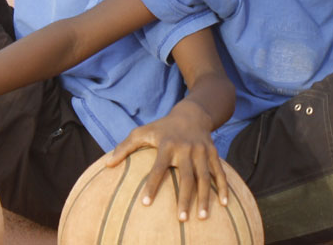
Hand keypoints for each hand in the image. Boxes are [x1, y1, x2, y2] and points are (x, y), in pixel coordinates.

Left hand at [105, 101, 227, 221]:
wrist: (192, 114)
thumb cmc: (162, 127)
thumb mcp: (142, 132)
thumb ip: (124, 147)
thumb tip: (107, 164)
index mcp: (167, 145)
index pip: (158, 168)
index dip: (152, 185)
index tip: (145, 204)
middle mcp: (186, 148)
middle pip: (186, 176)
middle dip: (184, 198)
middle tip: (181, 219)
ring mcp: (201, 151)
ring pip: (205, 177)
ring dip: (205, 198)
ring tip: (202, 218)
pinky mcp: (213, 153)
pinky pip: (220, 172)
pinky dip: (223, 187)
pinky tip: (225, 204)